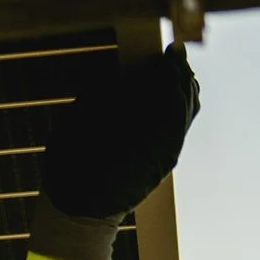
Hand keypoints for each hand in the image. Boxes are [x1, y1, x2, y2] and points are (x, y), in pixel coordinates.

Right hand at [37, 42, 201, 221]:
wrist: (82, 210)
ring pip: (188, 107)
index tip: (170, 48)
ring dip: (185, 86)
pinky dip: (184, 105)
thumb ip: (103, 94)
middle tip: (175, 55)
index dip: (169, 61)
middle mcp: (161, 131)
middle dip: (180, 71)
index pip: (164, 79)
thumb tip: (121, 75)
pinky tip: (176, 98)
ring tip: (177, 73)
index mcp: (138, 116)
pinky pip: (184, 124)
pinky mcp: (170, 158)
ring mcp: (169, 146)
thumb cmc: (71, 163)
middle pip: (182, 91)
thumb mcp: (77, 121)